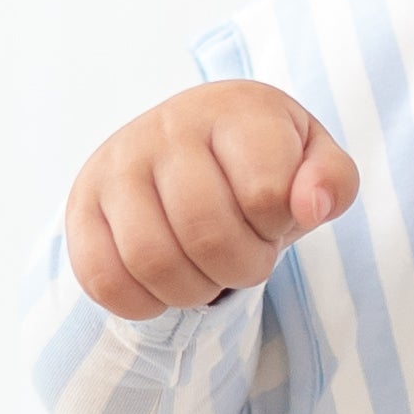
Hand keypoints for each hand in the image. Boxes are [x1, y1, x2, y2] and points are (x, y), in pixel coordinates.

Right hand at [66, 78, 359, 315]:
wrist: (190, 148)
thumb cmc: (261, 162)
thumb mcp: (312, 162)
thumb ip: (331, 181)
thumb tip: (310, 206)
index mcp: (232, 109)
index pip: (265, 194)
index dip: (277, 227)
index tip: (273, 218)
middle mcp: (167, 127)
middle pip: (208, 235)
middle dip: (242, 267)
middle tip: (246, 257)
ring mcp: (117, 165)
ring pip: (153, 262)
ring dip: (194, 290)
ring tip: (208, 272)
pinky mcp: (82, 205)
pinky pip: (105, 280)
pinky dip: (144, 303)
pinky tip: (166, 284)